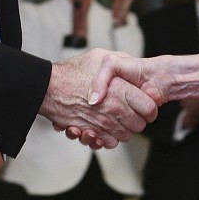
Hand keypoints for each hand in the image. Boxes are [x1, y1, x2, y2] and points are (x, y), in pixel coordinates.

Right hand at [40, 49, 157, 149]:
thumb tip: (132, 64)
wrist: (49, 88)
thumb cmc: (73, 72)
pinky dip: (108, 139)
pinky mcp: (92, 133)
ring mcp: (103, 123)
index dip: (149, 108)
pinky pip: (109, 143)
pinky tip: (103, 128)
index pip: (149, 108)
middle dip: (138, 120)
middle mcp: (114, 109)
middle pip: (140, 125)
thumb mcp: (100, 56)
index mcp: (121, 90)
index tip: (145, 106)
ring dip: (123, 130)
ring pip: (126, 136)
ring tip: (116, 119)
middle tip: (131, 112)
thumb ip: (119, 60)